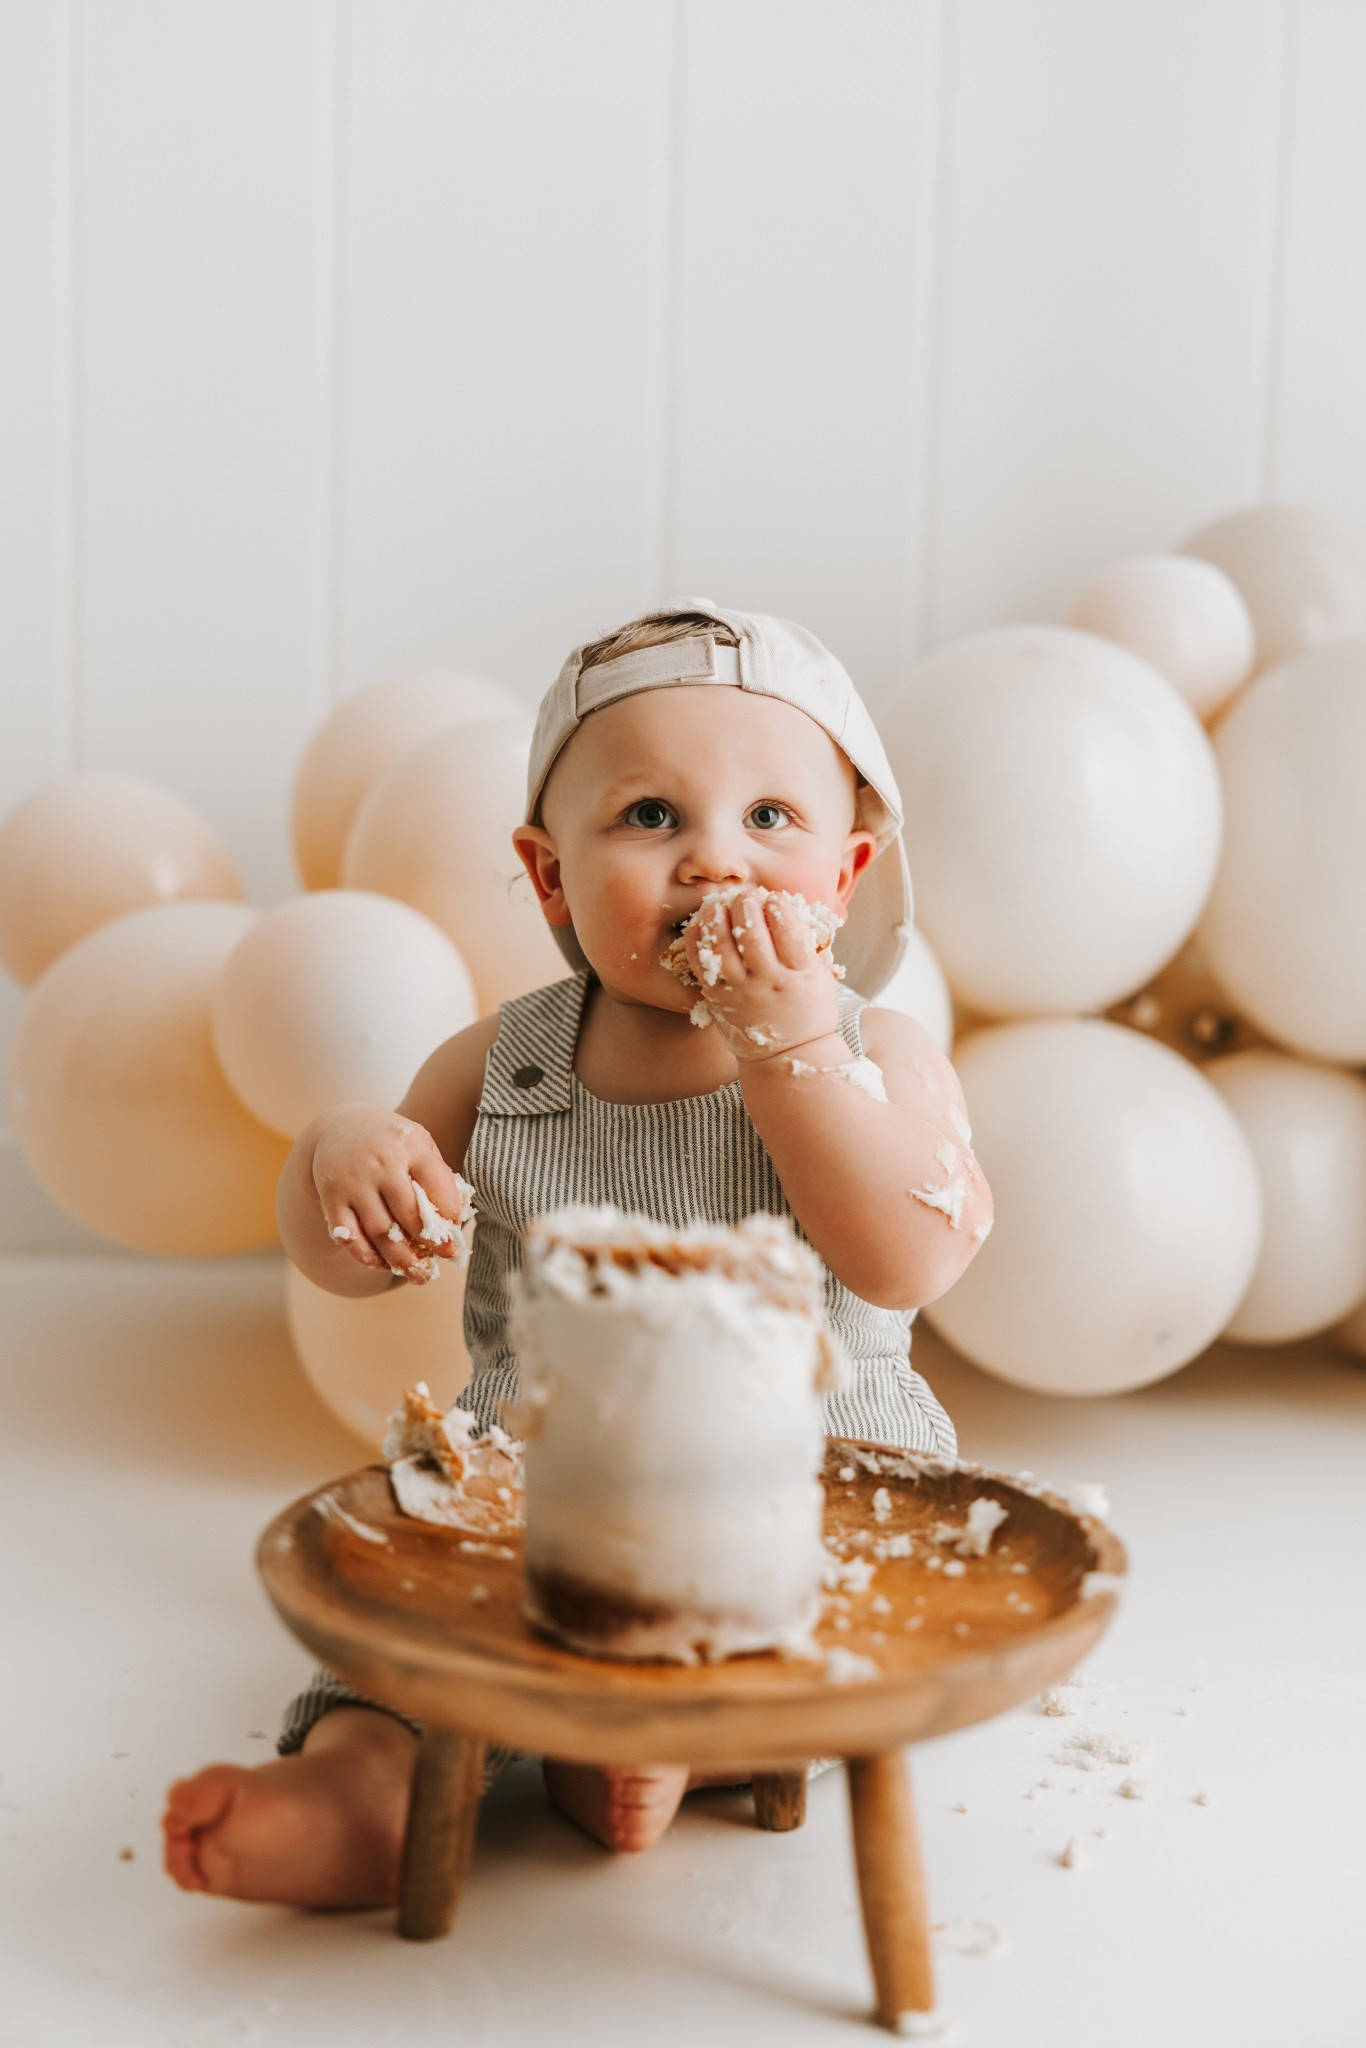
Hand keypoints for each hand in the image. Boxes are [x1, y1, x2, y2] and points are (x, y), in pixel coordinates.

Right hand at [310, 1105, 472, 1283]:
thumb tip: (454, 1219)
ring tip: (420, 1275)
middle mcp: (380, 1163)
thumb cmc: (390, 1143)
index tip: (456, 1228)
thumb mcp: (418, 1143)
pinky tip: (383, 1264)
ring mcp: (354, 1182)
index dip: (450, 1212)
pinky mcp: (331, 1198)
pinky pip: (350, 1237)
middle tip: (447, 1256)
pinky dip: (367, 1256)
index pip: (437, 1184)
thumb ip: (436, 1175)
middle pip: (410, 1214)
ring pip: (380, 1232)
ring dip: (402, 1259)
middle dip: (432, 1242)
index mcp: (409, 1145)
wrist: (338, 1128)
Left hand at [685, 887, 840, 1062]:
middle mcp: (768, 981)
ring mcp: (739, 991)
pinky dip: (697, 939)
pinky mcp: (716, 998)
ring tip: (720, 904)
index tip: (774, 899)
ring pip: (720, 945)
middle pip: (749, 931)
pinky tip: (702, 925)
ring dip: (717, 916)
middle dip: (746, 903)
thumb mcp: (822, 976)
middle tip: (746, 896)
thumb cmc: (809, 1010)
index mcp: (800, 973)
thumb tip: (794, 905)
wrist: (790, 1056)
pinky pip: (699, 963)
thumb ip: (809, 944)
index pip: (786, 927)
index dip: (777, 904)